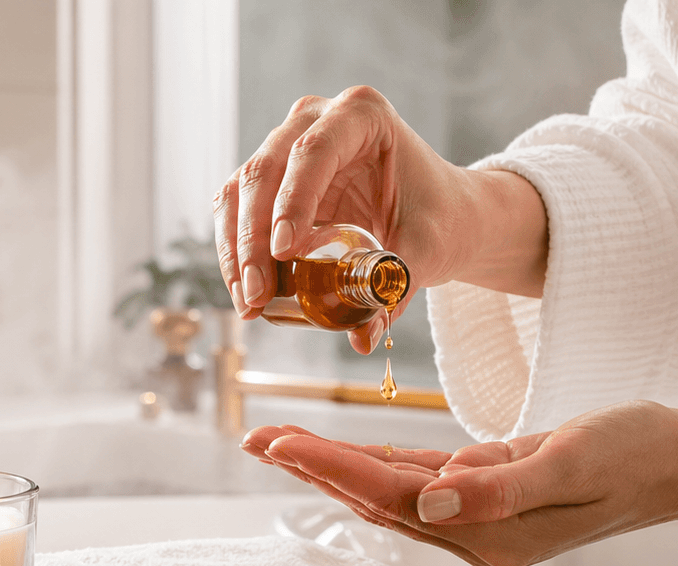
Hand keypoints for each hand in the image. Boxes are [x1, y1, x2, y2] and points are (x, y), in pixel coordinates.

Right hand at [214, 86, 547, 353]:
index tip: (285, 252)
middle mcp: (317, 119)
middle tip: (257, 294)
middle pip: (266, 171)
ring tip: (248, 302)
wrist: (442, 213)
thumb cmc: (439, 218)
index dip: (291, 202)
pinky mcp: (272, 176)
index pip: (313, 153)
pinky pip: (238, 207)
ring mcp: (288, 142)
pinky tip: (244, 290)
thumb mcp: (426, 249)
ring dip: (236, 249)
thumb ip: (396, 288)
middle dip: (254, 239)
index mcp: (362, 115)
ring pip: (240, 190)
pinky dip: (235, 250)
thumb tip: (362, 338)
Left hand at [245, 403, 677, 565]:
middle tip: (254, 436)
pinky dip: (379, 463)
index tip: (278, 442)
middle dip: (313, 466)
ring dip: (335, 464)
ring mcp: (481, 517)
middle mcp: (475, 533)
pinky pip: (421, 479)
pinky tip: (347, 454)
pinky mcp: (491, 492)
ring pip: (391, 488)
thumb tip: (431, 498)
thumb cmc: (636, 454)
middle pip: (375, 497)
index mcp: (489, 534)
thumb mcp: (571, 462)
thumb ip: (502, 486)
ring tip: (281, 441)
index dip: (330, 467)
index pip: (390, 498)